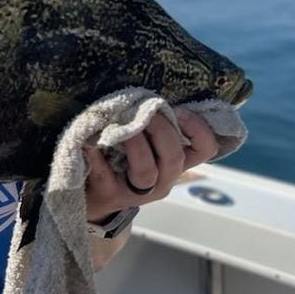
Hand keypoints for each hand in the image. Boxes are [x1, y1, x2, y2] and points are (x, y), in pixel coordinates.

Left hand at [83, 110, 217, 222]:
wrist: (96, 198)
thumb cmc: (124, 161)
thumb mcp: (147, 146)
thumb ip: (155, 127)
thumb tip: (153, 96)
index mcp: (175, 164)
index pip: (205, 149)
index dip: (199, 129)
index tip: (179, 110)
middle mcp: (163, 180)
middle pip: (173, 157)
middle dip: (161, 129)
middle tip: (145, 111)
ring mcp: (137, 192)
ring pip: (146, 171)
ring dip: (135, 143)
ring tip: (121, 126)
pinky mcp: (110, 195)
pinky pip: (105, 173)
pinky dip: (96, 153)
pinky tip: (89, 140)